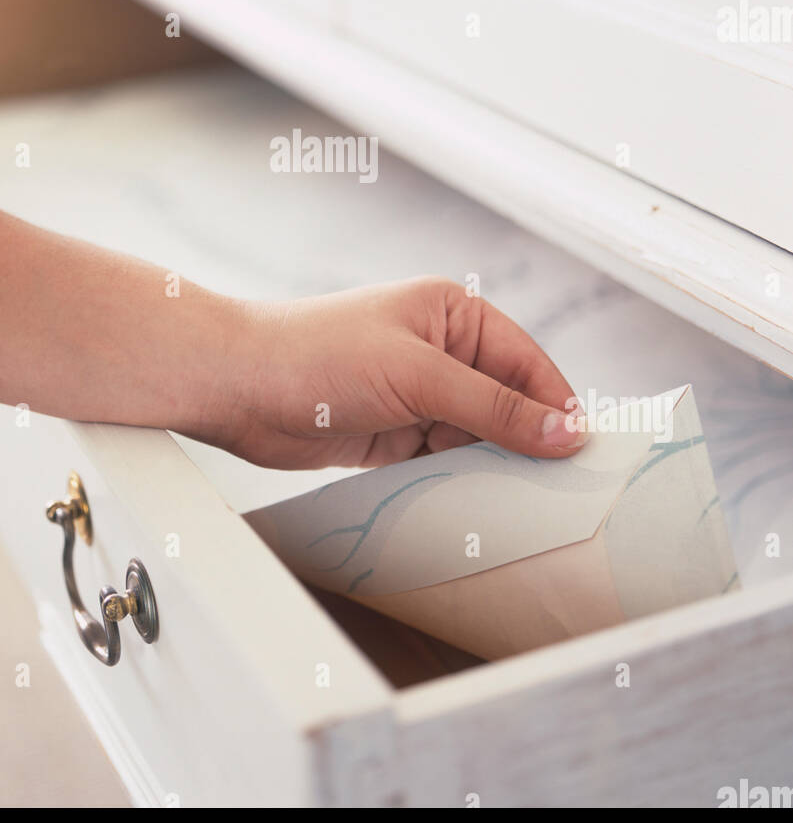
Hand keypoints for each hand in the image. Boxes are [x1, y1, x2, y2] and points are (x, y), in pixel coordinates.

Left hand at [195, 276, 585, 469]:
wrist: (237, 387)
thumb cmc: (317, 356)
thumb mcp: (417, 378)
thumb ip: (494, 407)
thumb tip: (567, 432)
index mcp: (453, 314)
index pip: (527, 363)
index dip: (556, 408)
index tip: (585, 456)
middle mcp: (441, 350)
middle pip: (508, 403)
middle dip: (528, 444)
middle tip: (561, 493)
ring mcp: (418, 394)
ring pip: (478, 438)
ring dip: (493, 469)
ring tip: (520, 507)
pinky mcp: (396, 434)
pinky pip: (445, 462)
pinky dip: (460, 484)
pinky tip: (475, 508)